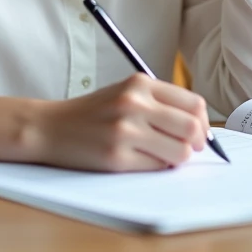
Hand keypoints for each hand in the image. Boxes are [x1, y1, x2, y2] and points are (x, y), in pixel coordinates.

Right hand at [30, 74, 209, 171]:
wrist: (49, 127)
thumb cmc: (91, 113)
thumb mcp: (124, 93)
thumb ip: (159, 103)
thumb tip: (199, 127)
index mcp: (139, 84)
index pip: (193, 103)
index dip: (202, 122)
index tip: (199, 132)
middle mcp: (134, 104)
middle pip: (192, 128)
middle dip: (197, 143)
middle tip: (189, 148)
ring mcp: (125, 131)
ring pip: (180, 152)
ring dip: (178, 158)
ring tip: (163, 155)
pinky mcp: (117, 157)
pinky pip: (157, 167)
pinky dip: (157, 167)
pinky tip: (142, 159)